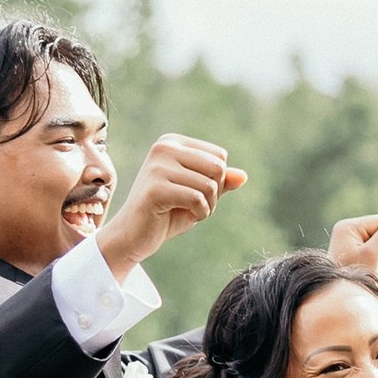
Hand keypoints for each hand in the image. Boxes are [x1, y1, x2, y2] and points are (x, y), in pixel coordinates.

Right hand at [99, 134, 245, 276]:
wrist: (134, 235)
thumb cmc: (167, 212)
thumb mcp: (199, 193)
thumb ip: (221, 182)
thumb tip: (243, 176)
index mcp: (172, 142)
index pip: (219, 156)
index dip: (217, 180)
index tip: (195, 192)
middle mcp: (163, 147)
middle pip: (218, 168)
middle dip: (214, 194)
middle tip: (194, 205)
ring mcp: (157, 166)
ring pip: (210, 185)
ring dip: (207, 206)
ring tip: (187, 211)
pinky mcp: (155, 188)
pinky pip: (198, 199)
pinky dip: (199, 213)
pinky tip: (183, 217)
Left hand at [327, 211, 377, 282]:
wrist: (344, 298)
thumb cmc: (355, 276)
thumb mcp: (373, 254)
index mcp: (348, 226)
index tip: (377, 257)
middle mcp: (349, 230)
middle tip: (376, 265)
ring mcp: (352, 240)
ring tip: (375, 269)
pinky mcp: (358, 250)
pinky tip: (374, 270)